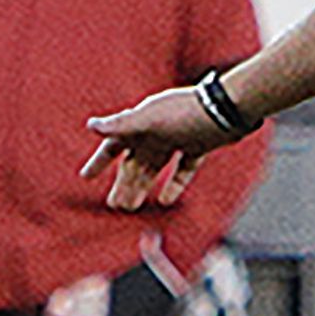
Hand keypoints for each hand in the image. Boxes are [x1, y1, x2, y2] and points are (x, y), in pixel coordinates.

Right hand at [82, 81, 241, 210]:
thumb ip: (121, 125)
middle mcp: (156, 130)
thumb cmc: (186, 112)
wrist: (228, 109)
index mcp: (140, 122)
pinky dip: (174, 184)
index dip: (99, 161)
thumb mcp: (150, 119)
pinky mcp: (197, 145)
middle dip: (123, 183)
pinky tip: (166, 200)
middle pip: (134, 162)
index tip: (86, 177)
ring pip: (155, 168)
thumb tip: (91, 125)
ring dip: (143, 187)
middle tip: (114, 205)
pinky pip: (183, 168)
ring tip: (132, 207)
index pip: (113, 144)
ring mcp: (176, 138)